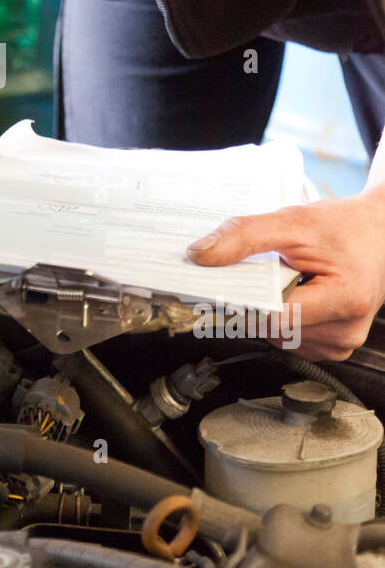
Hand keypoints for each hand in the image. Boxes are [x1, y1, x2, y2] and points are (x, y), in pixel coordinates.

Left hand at [185, 191, 384, 360]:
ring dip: (268, 310)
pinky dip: (281, 317)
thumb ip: (245, 236)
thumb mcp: (293, 222)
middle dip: (255, 302)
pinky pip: (289, 338)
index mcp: (345, 300)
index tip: (216, 288)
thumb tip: (201, 254)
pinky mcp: (333, 345)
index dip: (242, 301)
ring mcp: (341, 343)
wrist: (378, 232)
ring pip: (277, 337)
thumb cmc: (344, 227)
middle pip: (273, 329)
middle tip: (257, 272)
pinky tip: (293, 293)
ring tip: (285, 279)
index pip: (274, 316)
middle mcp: (346, 331)